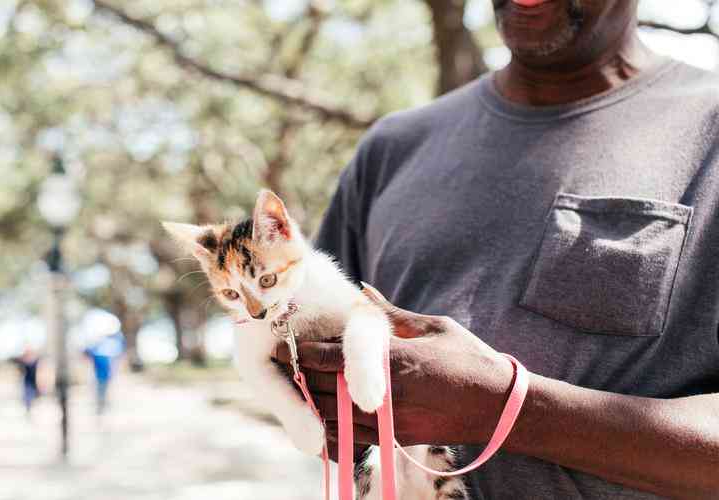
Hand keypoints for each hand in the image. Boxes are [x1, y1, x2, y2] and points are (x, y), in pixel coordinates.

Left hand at [272, 283, 516, 449]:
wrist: (500, 408)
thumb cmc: (470, 359)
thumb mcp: (432, 327)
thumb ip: (390, 315)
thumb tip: (362, 292)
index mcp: (395, 362)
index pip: (334, 358)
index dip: (301, 351)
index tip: (278, 341)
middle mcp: (386, 396)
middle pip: (324, 389)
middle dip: (298, 375)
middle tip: (277, 360)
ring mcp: (389, 423)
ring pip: (331, 417)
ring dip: (308, 401)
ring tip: (291, 384)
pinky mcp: (395, 440)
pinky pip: (348, 438)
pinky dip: (327, 426)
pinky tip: (316, 412)